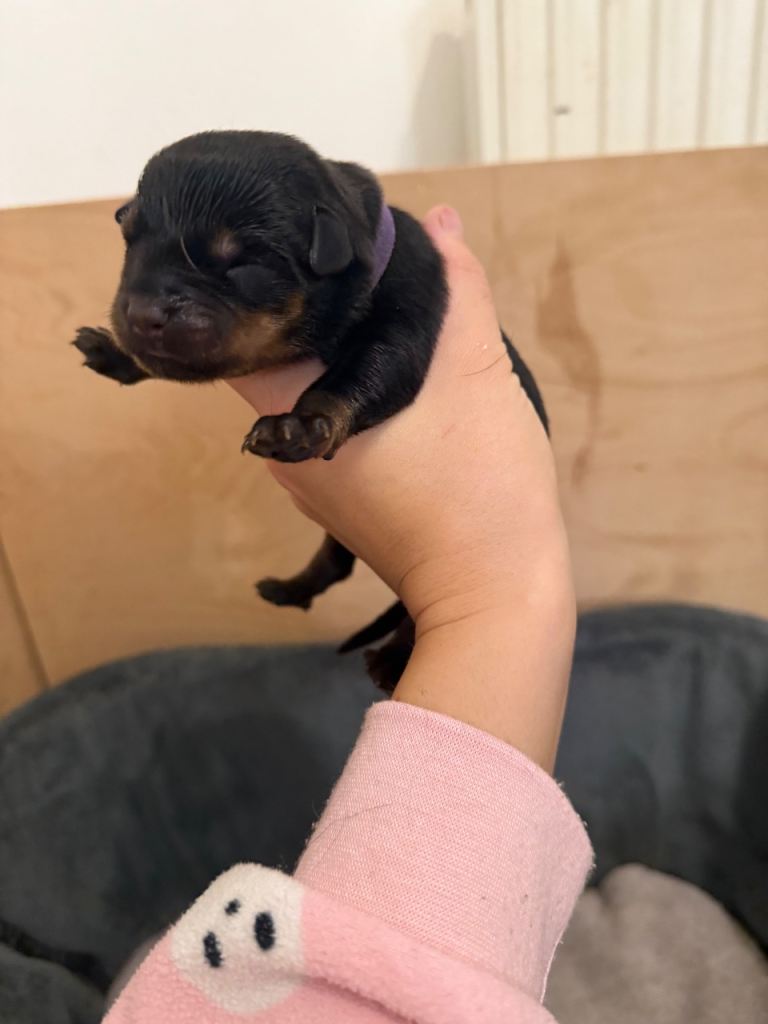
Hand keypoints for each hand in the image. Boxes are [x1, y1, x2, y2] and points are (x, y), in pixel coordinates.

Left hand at [231, 207, 574, 766]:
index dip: (265, 288)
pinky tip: (403, 384)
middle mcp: (283, 453)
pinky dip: (359, 401)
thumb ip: (455, 289)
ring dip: (343, 363)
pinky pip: (336, 433)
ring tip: (387, 320)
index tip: (304, 254)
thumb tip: (443, 220)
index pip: (238, 334)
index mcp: (289, 414)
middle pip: (277, 365)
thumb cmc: (476, 482)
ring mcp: (314, 485)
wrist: (496, 591)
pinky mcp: (346, 506)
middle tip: (361, 274)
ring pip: (311, 400)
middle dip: (314, 319)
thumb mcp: (473, 370)